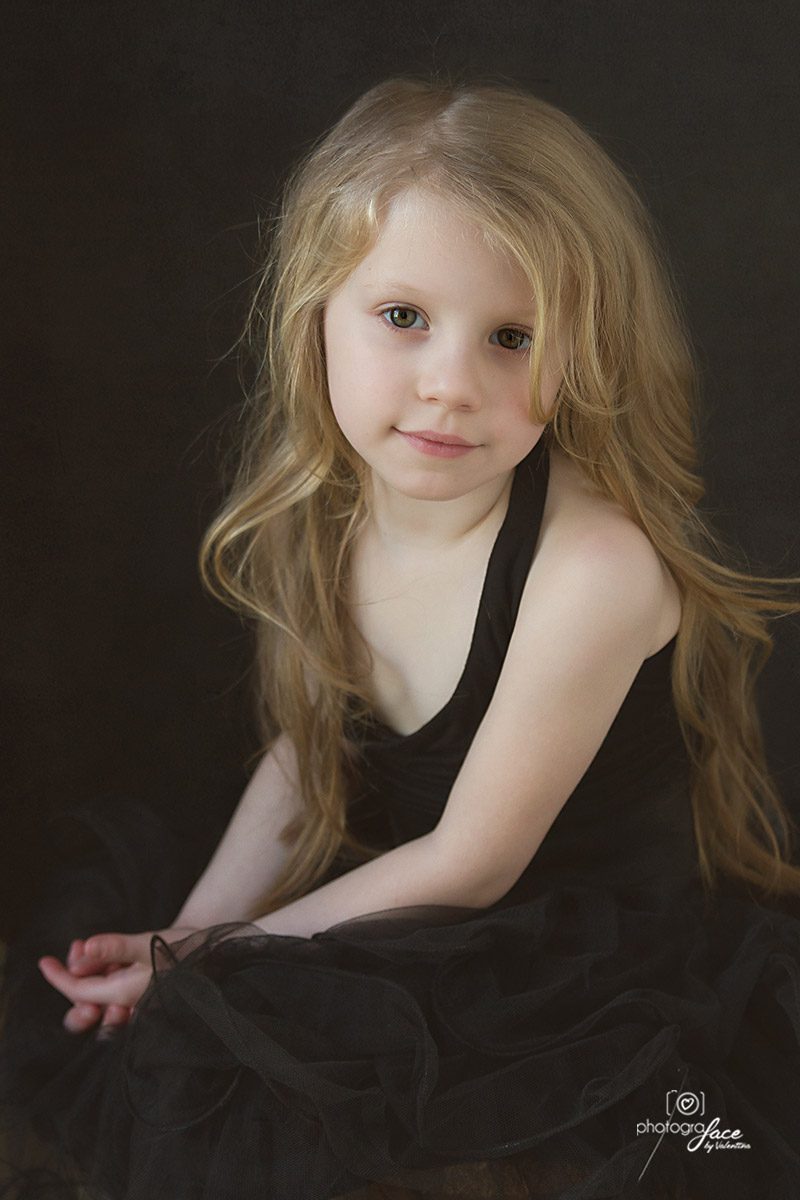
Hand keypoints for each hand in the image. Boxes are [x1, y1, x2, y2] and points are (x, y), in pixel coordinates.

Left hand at [38, 927, 197, 1037]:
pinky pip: (113, 989)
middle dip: (75, 977)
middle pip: (86, 1001)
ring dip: (91, 970)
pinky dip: (106, 971)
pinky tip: (107, 954)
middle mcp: (127, 1005)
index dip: (58, 977)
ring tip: (91, 948)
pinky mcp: (142, 995)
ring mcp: (134, 1002)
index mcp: (125, 995)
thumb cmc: (188, 949)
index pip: (79, 992)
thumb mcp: (150, 943)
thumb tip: (85, 947)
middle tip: (78, 950)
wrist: (218, 956)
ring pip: (99, 993)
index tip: (44, 961)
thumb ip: (116, 947)